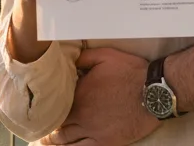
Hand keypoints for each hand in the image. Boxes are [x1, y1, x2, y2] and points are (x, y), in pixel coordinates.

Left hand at [40, 48, 158, 145]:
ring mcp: (93, 132)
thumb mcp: (104, 56)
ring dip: (55, 141)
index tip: (40, 109)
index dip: (46, 109)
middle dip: (47, 128)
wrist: (153, 93)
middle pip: (57, 127)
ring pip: (66, 142)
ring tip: (47, 142)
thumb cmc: (130, 73)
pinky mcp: (107, 142)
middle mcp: (82, 117)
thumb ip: (83, 58)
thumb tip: (69, 60)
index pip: (53, 107)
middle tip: (40, 129)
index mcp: (78, 96)